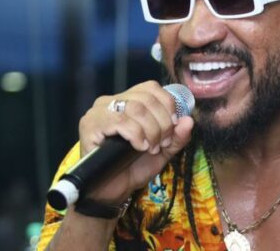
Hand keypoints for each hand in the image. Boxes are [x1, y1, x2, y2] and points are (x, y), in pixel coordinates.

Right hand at [77, 81, 193, 203]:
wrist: (112, 192)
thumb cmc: (134, 168)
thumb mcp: (162, 151)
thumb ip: (177, 136)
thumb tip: (189, 120)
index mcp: (128, 101)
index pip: (152, 88)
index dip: (167, 105)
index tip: (172, 128)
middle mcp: (112, 101)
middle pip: (146, 98)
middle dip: (161, 122)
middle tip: (161, 143)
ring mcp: (99, 111)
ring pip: (135, 107)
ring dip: (150, 129)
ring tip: (150, 147)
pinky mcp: (90, 125)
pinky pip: (119, 120)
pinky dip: (136, 134)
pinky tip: (139, 146)